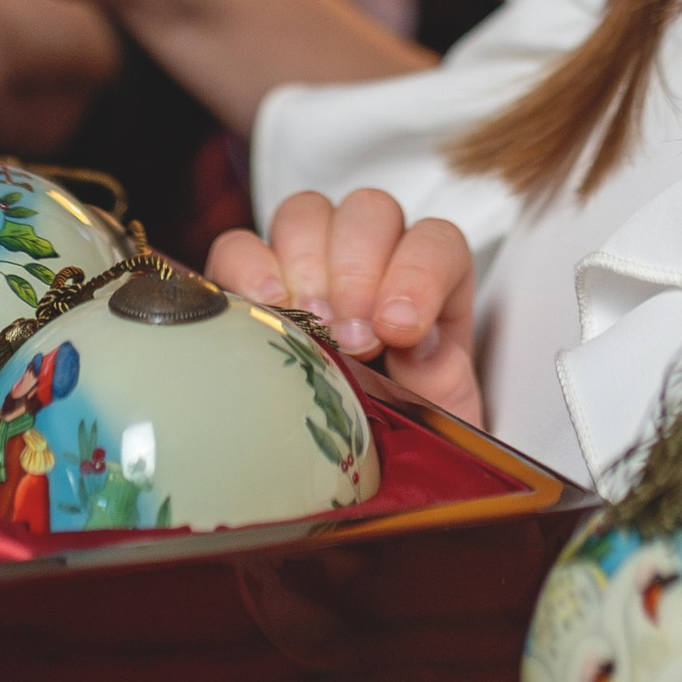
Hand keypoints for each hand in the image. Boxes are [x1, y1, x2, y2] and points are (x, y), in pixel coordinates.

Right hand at [210, 186, 481, 418]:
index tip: (398, 328)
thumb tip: (420, 346)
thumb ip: (442, 378)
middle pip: (368, 212)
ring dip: (306, 264)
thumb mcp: (441, 417)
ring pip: (306, 212)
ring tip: (308, 322)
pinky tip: (265, 310)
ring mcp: (310, 261)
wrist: (360, 469)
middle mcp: (374, 255)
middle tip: (351, 337)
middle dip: (359, 269)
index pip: (436, 241)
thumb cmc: (409, 432)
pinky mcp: (251, 281)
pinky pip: (239, 246)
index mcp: (432, 281)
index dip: (418, 274)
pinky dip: (248, 268)